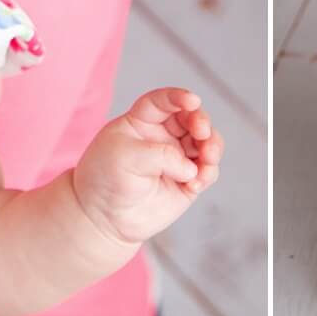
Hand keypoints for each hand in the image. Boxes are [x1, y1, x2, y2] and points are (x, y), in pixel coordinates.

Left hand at [71, 89, 223, 246]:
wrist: (104, 218)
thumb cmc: (105, 180)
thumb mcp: (125, 157)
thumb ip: (160, 156)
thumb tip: (190, 168)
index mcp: (142, 121)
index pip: (163, 101)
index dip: (179, 97)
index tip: (192, 100)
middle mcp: (163, 137)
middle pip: (192, 119)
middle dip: (202, 122)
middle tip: (202, 132)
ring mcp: (177, 158)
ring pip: (206, 143)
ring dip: (212, 146)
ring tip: (208, 158)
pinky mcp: (188, 181)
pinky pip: (207, 171)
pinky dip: (208, 173)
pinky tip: (194, 184)